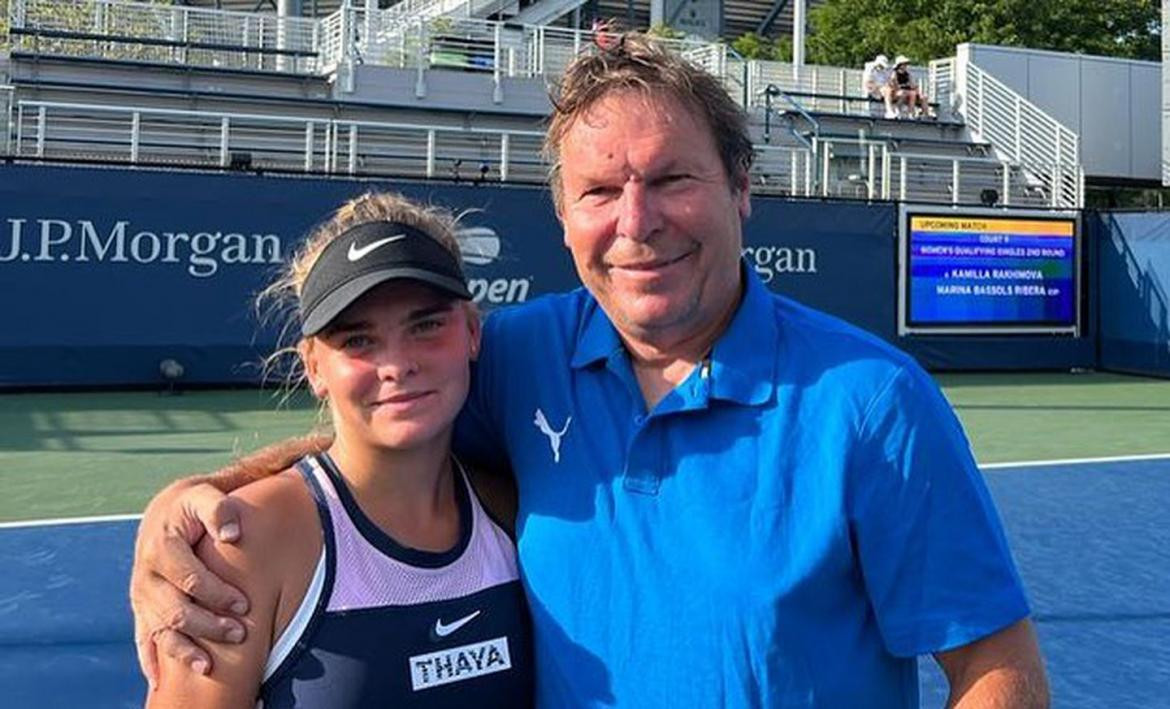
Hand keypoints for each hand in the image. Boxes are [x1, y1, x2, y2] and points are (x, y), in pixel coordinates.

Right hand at [130, 481, 249, 687]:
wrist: (168, 509)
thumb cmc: (195, 504)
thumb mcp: (206, 496)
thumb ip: (219, 510)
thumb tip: (233, 534)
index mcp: (160, 547)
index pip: (189, 579)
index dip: (217, 594)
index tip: (245, 605)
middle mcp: (145, 574)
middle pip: (174, 610)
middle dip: (207, 625)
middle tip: (240, 634)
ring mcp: (141, 594)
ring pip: (159, 630)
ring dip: (184, 650)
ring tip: (209, 667)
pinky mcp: (141, 607)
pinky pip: (142, 638)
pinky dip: (150, 661)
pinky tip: (159, 682)